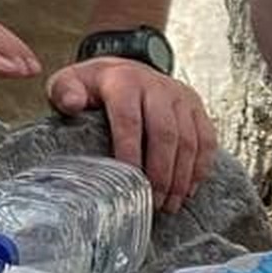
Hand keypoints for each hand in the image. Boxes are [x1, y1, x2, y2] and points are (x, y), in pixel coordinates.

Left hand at [45, 57, 216, 210]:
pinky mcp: (196, 106)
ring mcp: (180, 95)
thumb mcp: (71, 83)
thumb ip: (65, 92)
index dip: (130, 153)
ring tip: (168, 204)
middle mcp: (156, 85)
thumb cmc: (95, 86)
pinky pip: (206, 140)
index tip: (129, 183)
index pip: (129, 120)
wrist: (126, 68)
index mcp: (123, 81)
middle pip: (165, 133)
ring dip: (181, 176)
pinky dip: (200, 168)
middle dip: (160, 173)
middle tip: (153, 203)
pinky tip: (187, 191)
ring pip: (188, 140)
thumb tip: (71, 104)